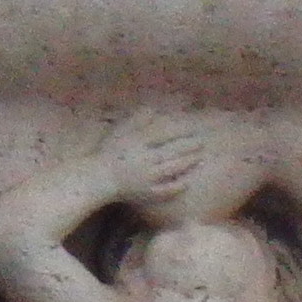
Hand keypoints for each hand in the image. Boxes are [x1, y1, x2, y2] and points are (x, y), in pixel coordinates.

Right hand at [108, 115, 226, 223]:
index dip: (179, 130)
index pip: (162, 134)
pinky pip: (166, 190)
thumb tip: (153, 108)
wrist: (99, 179)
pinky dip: (177, 186)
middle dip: (189, 146)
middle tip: (203, 142)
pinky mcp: (147, 193)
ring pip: (172, 169)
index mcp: (137, 143)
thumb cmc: (109, 153)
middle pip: (171, 151)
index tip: (192, 126)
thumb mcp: (120, 133)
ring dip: (188, 163)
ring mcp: (147, 178)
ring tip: (201, 158)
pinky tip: (188, 181)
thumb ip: (137, 120)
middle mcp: (144, 160)